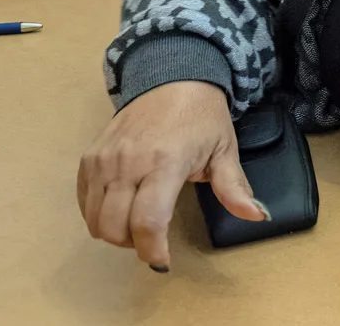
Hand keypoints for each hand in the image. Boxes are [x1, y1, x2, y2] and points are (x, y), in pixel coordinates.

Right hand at [76, 80, 265, 269]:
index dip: (152, 249)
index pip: (148, 220)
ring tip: (137, 224)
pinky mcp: (89, 157)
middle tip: (153, 238)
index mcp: (166, 162)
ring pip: (95, 219)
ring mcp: (104, 159)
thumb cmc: (202, 117)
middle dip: (133, 245)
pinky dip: (97, 215)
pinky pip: (83, 202)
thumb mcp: (225, 150)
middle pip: (114, 227)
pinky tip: (120, 208)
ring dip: (114, 233)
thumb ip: (235, 188)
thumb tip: (256, 216)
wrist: (172, 78)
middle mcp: (128, 162)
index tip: (162, 261)